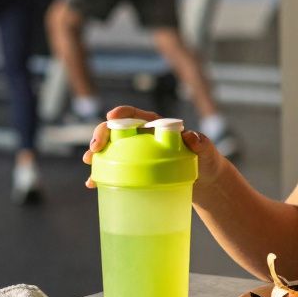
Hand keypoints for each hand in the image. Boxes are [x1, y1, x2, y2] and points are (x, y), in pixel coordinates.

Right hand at [81, 105, 228, 187]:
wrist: (204, 180)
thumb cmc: (206, 161)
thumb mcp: (208, 151)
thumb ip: (202, 143)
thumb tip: (192, 136)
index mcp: (157, 125)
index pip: (137, 114)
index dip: (122, 113)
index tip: (111, 116)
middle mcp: (143, 137)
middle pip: (117, 130)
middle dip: (102, 134)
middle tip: (95, 147)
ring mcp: (137, 154)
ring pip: (111, 149)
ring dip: (96, 153)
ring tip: (89, 162)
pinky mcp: (135, 170)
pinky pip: (114, 170)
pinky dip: (102, 175)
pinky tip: (92, 184)